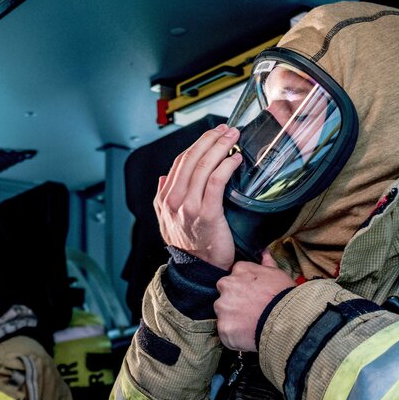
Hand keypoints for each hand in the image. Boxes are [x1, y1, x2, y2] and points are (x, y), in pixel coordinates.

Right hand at [154, 124, 241, 269]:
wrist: (197, 270)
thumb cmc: (190, 246)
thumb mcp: (167, 220)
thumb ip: (163, 197)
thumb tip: (163, 178)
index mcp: (164, 198)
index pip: (180, 162)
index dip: (198, 144)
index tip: (213, 134)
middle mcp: (173, 200)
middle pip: (192, 159)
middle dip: (211, 139)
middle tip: (226, 129)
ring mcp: (189, 206)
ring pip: (204, 166)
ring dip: (220, 147)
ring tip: (233, 138)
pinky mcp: (207, 214)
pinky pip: (216, 182)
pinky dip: (226, 166)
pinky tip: (235, 159)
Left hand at [215, 251, 294, 350]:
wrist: (287, 320)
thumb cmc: (285, 295)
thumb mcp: (278, 274)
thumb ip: (267, 263)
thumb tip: (265, 252)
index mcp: (239, 270)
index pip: (234, 278)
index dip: (243, 289)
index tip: (252, 297)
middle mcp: (226, 285)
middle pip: (225, 295)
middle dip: (234, 303)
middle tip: (251, 312)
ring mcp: (223, 307)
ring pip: (223, 314)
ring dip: (233, 320)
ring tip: (251, 325)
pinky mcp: (224, 327)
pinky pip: (226, 333)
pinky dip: (235, 336)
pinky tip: (249, 336)